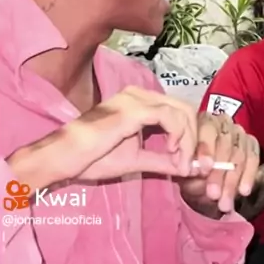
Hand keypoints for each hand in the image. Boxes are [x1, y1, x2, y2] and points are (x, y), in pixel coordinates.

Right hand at [8, 87, 198, 191]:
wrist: (67, 157)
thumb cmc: (93, 157)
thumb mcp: (137, 160)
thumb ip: (163, 161)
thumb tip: (188, 168)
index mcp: (140, 103)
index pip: (178, 112)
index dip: (191, 137)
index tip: (192, 164)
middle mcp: (139, 94)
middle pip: (184, 109)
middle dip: (196, 138)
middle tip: (195, 165)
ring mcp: (136, 98)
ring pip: (181, 111)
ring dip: (189, 140)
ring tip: (184, 163)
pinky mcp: (134, 109)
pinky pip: (170, 117)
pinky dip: (180, 136)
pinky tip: (175, 152)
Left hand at [178, 112, 259, 215]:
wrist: (202, 181)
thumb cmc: (188, 171)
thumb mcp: (181, 169)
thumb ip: (183, 166)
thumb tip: (189, 168)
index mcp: (200, 121)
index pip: (207, 128)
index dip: (206, 148)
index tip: (204, 170)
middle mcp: (221, 122)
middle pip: (225, 143)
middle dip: (219, 172)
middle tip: (213, 194)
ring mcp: (238, 132)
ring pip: (239, 154)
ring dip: (232, 181)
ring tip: (225, 203)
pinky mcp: (251, 144)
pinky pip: (253, 159)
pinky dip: (248, 177)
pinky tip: (243, 192)